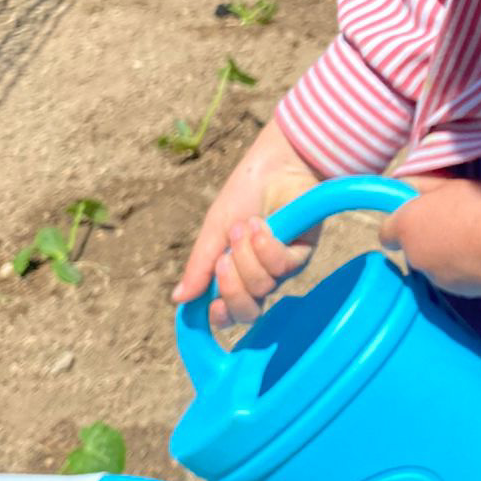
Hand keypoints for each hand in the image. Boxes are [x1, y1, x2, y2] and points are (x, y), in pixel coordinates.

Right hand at [173, 115, 321, 330]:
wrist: (275, 164)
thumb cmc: (245, 193)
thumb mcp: (214, 229)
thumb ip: (199, 266)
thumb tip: (178, 299)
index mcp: (236, 273)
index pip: (230, 313)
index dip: (221, 316)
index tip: (212, 305)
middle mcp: (260, 275)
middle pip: (248, 312)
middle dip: (232, 289)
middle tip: (224, 259)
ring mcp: (282, 267)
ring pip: (263, 289)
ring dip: (247, 257)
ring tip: (245, 226)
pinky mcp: (302, 254)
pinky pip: (283, 268)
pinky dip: (266, 248)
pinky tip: (263, 226)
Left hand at [378, 177, 480, 297]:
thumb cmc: (480, 206)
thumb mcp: (449, 184)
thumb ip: (422, 186)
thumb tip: (404, 184)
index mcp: (406, 226)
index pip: (386, 233)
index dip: (401, 225)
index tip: (418, 217)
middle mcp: (414, 256)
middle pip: (413, 249)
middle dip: (428, 239)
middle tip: (456, 223)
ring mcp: (435, 278)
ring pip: (434, 265)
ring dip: (447, 255)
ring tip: (475, 240)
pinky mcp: (457, 294)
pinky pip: (454, 278)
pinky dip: (463, 270)